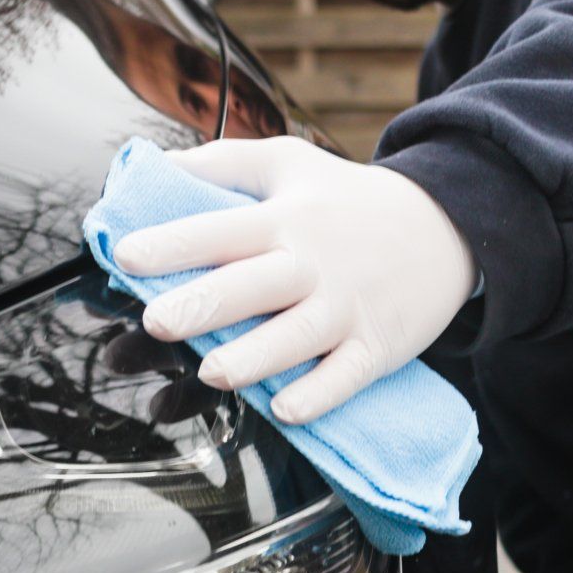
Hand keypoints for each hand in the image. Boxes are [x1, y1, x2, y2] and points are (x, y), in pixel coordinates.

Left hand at [113, 137, 476, 423]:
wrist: (447, 225)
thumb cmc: (345, 200)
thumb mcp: (288, 163)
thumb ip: (222, 164)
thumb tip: (153, 166)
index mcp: (284, 220)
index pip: (221, 229)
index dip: (173, 242)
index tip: (126, 255)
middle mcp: (313, 264)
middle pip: (255, 285)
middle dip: (205, 304)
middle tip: (156, 322)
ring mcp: (347, 308)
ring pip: (298, 337)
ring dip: (255, 356)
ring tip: (210, 372)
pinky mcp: (376, 346)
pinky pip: (346, 375)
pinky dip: (319, 394)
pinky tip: (284, 409)